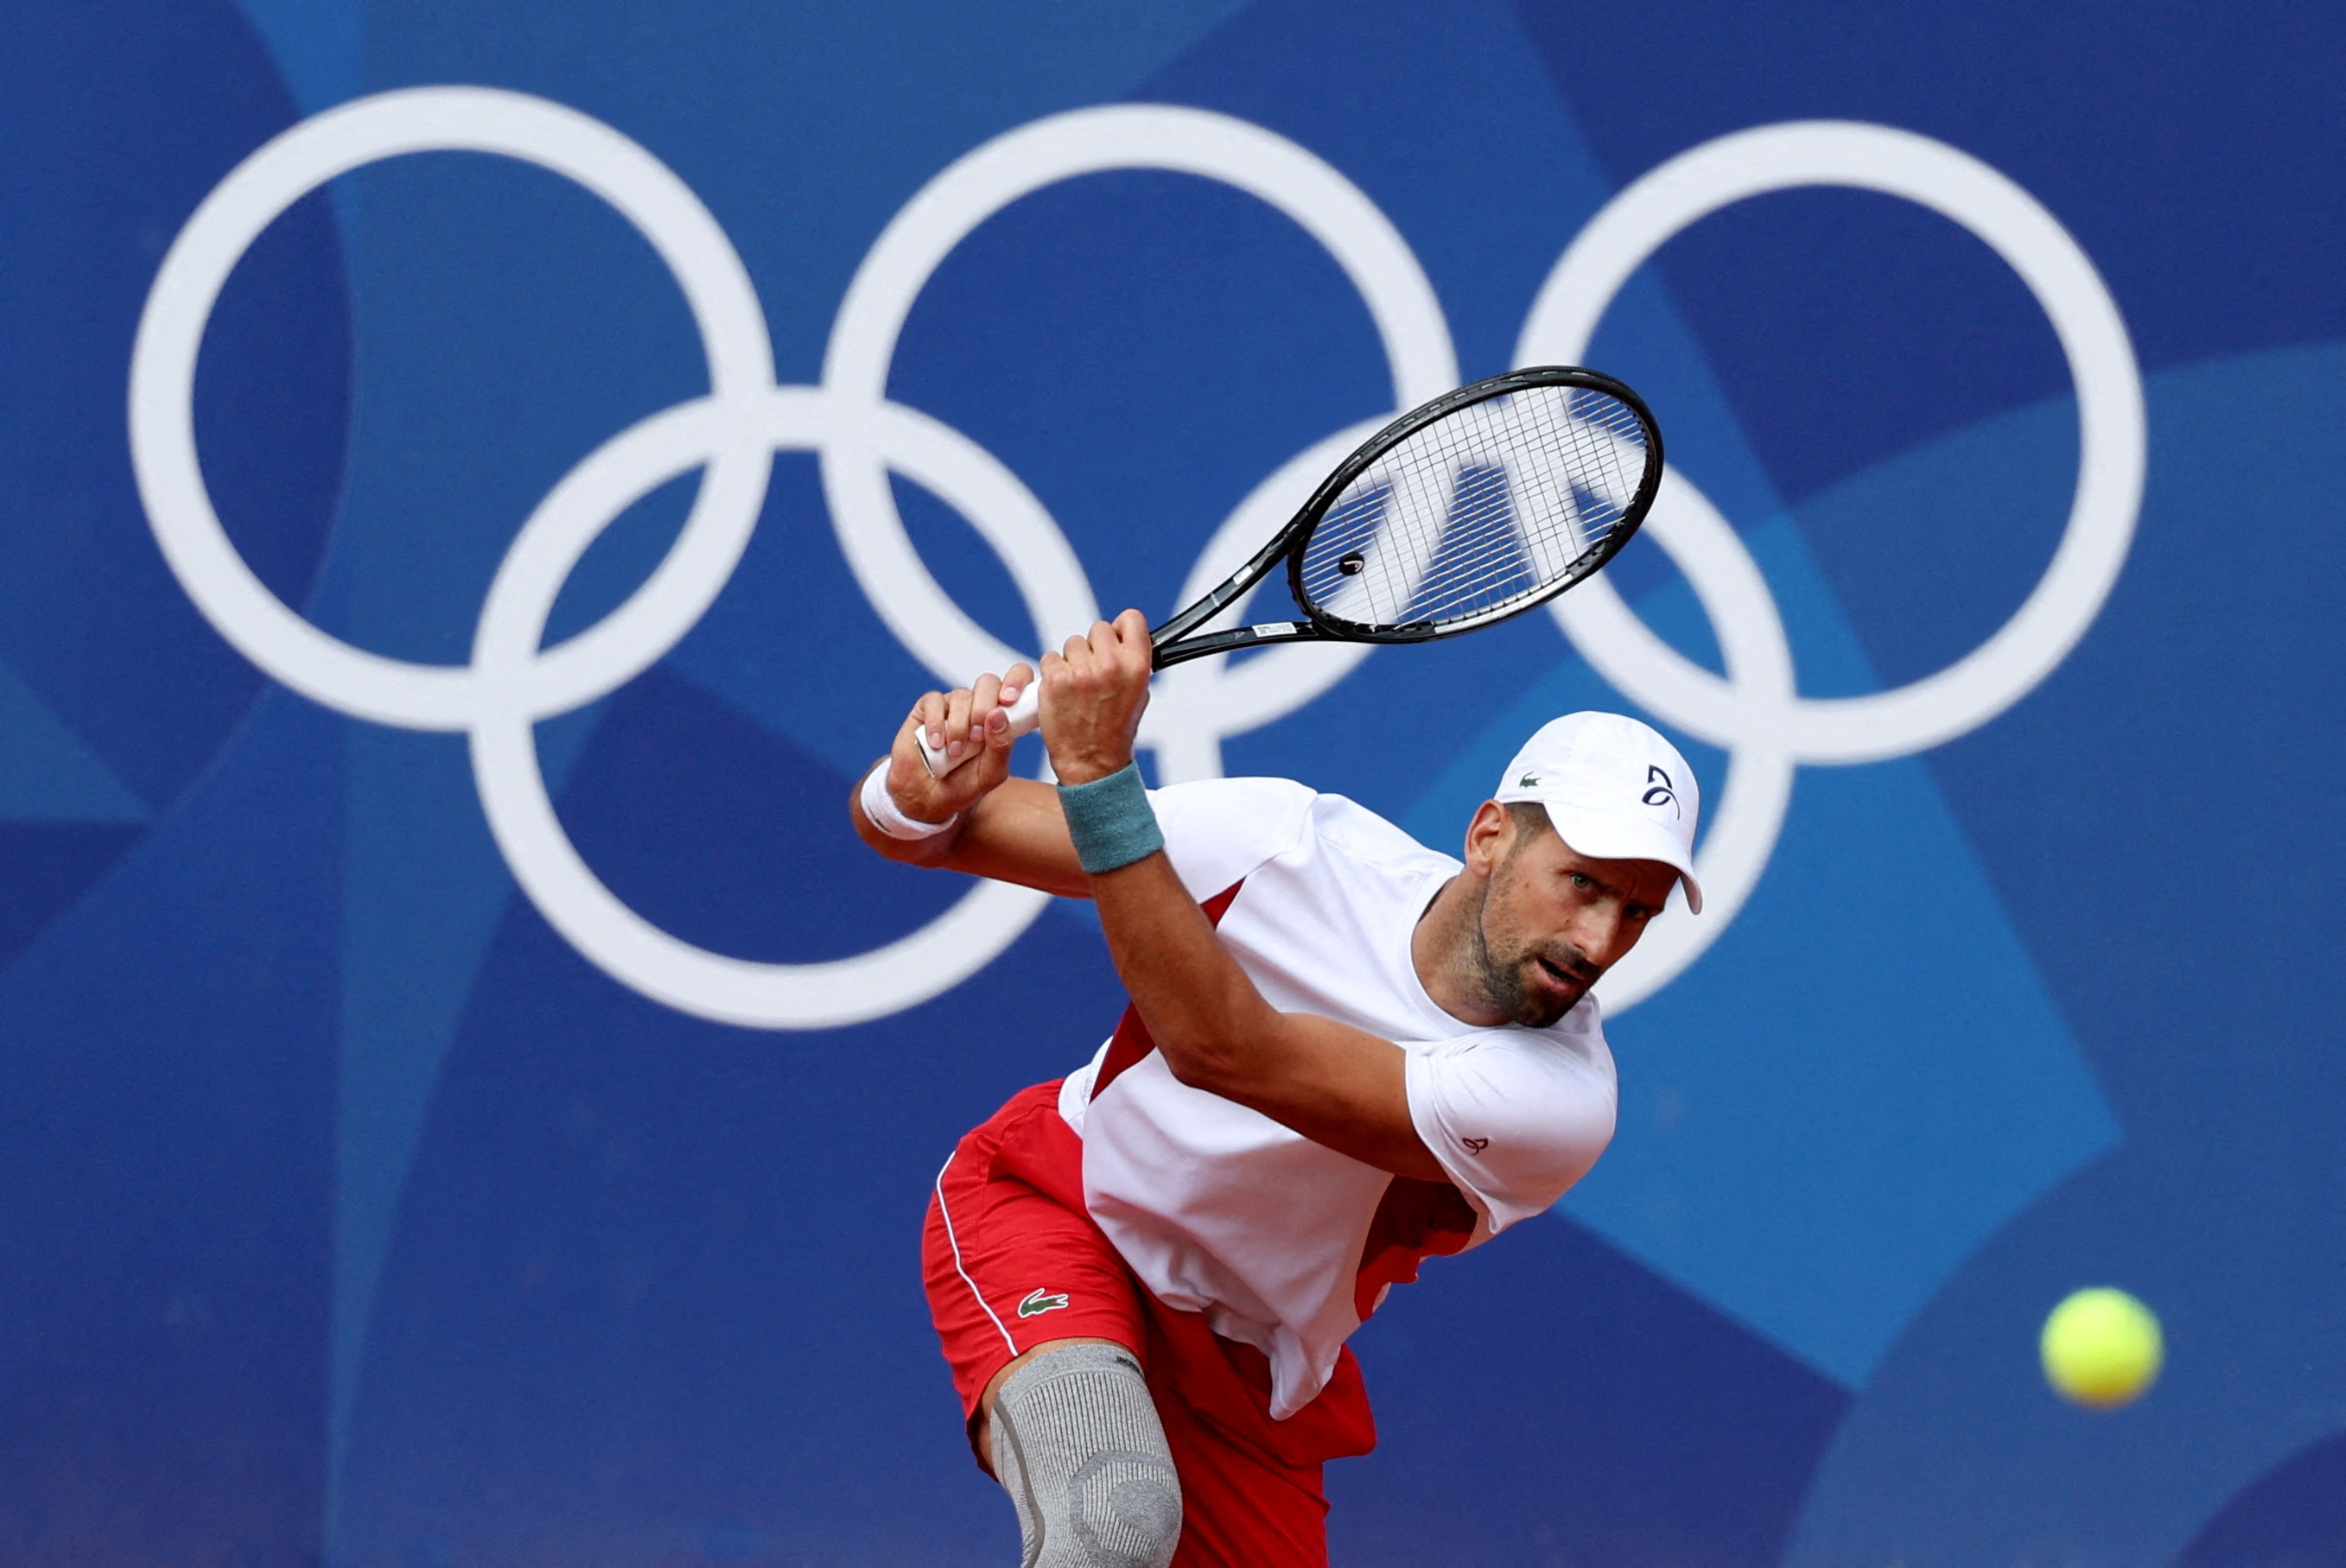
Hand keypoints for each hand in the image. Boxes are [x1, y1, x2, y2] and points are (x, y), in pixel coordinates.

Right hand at [884, 663, 1034, 823]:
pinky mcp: (928, 708)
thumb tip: (999, 715)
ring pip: (961, 695)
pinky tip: (936, 744)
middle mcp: (979, 705)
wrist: (929, 799)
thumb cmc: (965, 785)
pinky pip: (934, 701)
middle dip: (983, 708)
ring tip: (955, 752)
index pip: (1018, 681)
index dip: (1017, 681)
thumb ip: (1001, 746)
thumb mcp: (990, 774)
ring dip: (959, 726)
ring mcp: (953, 705)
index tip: (1009, 701)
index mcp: (1002, 717)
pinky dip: (936, 723)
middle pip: (988, 682)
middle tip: (977, 737)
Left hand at [1039, 610, 1151, 784]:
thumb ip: (1131, 661)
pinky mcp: (1055, 680)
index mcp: (1137, 666)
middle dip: (1094, 647)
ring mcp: (1081, 672)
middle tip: (1094, 672)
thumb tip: (1120, 637)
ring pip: (1072, 643)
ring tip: (1078, 686)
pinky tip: (1062, 692)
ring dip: (1072, 660)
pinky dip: (1053, 672)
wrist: (1092, 762)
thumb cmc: (1115, 729)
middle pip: (1098, 628)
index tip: (1115, 639)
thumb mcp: (1139, 693)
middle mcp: (1111, 665)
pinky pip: (1050, 658)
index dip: (1121, 628)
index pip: (1131, 619)